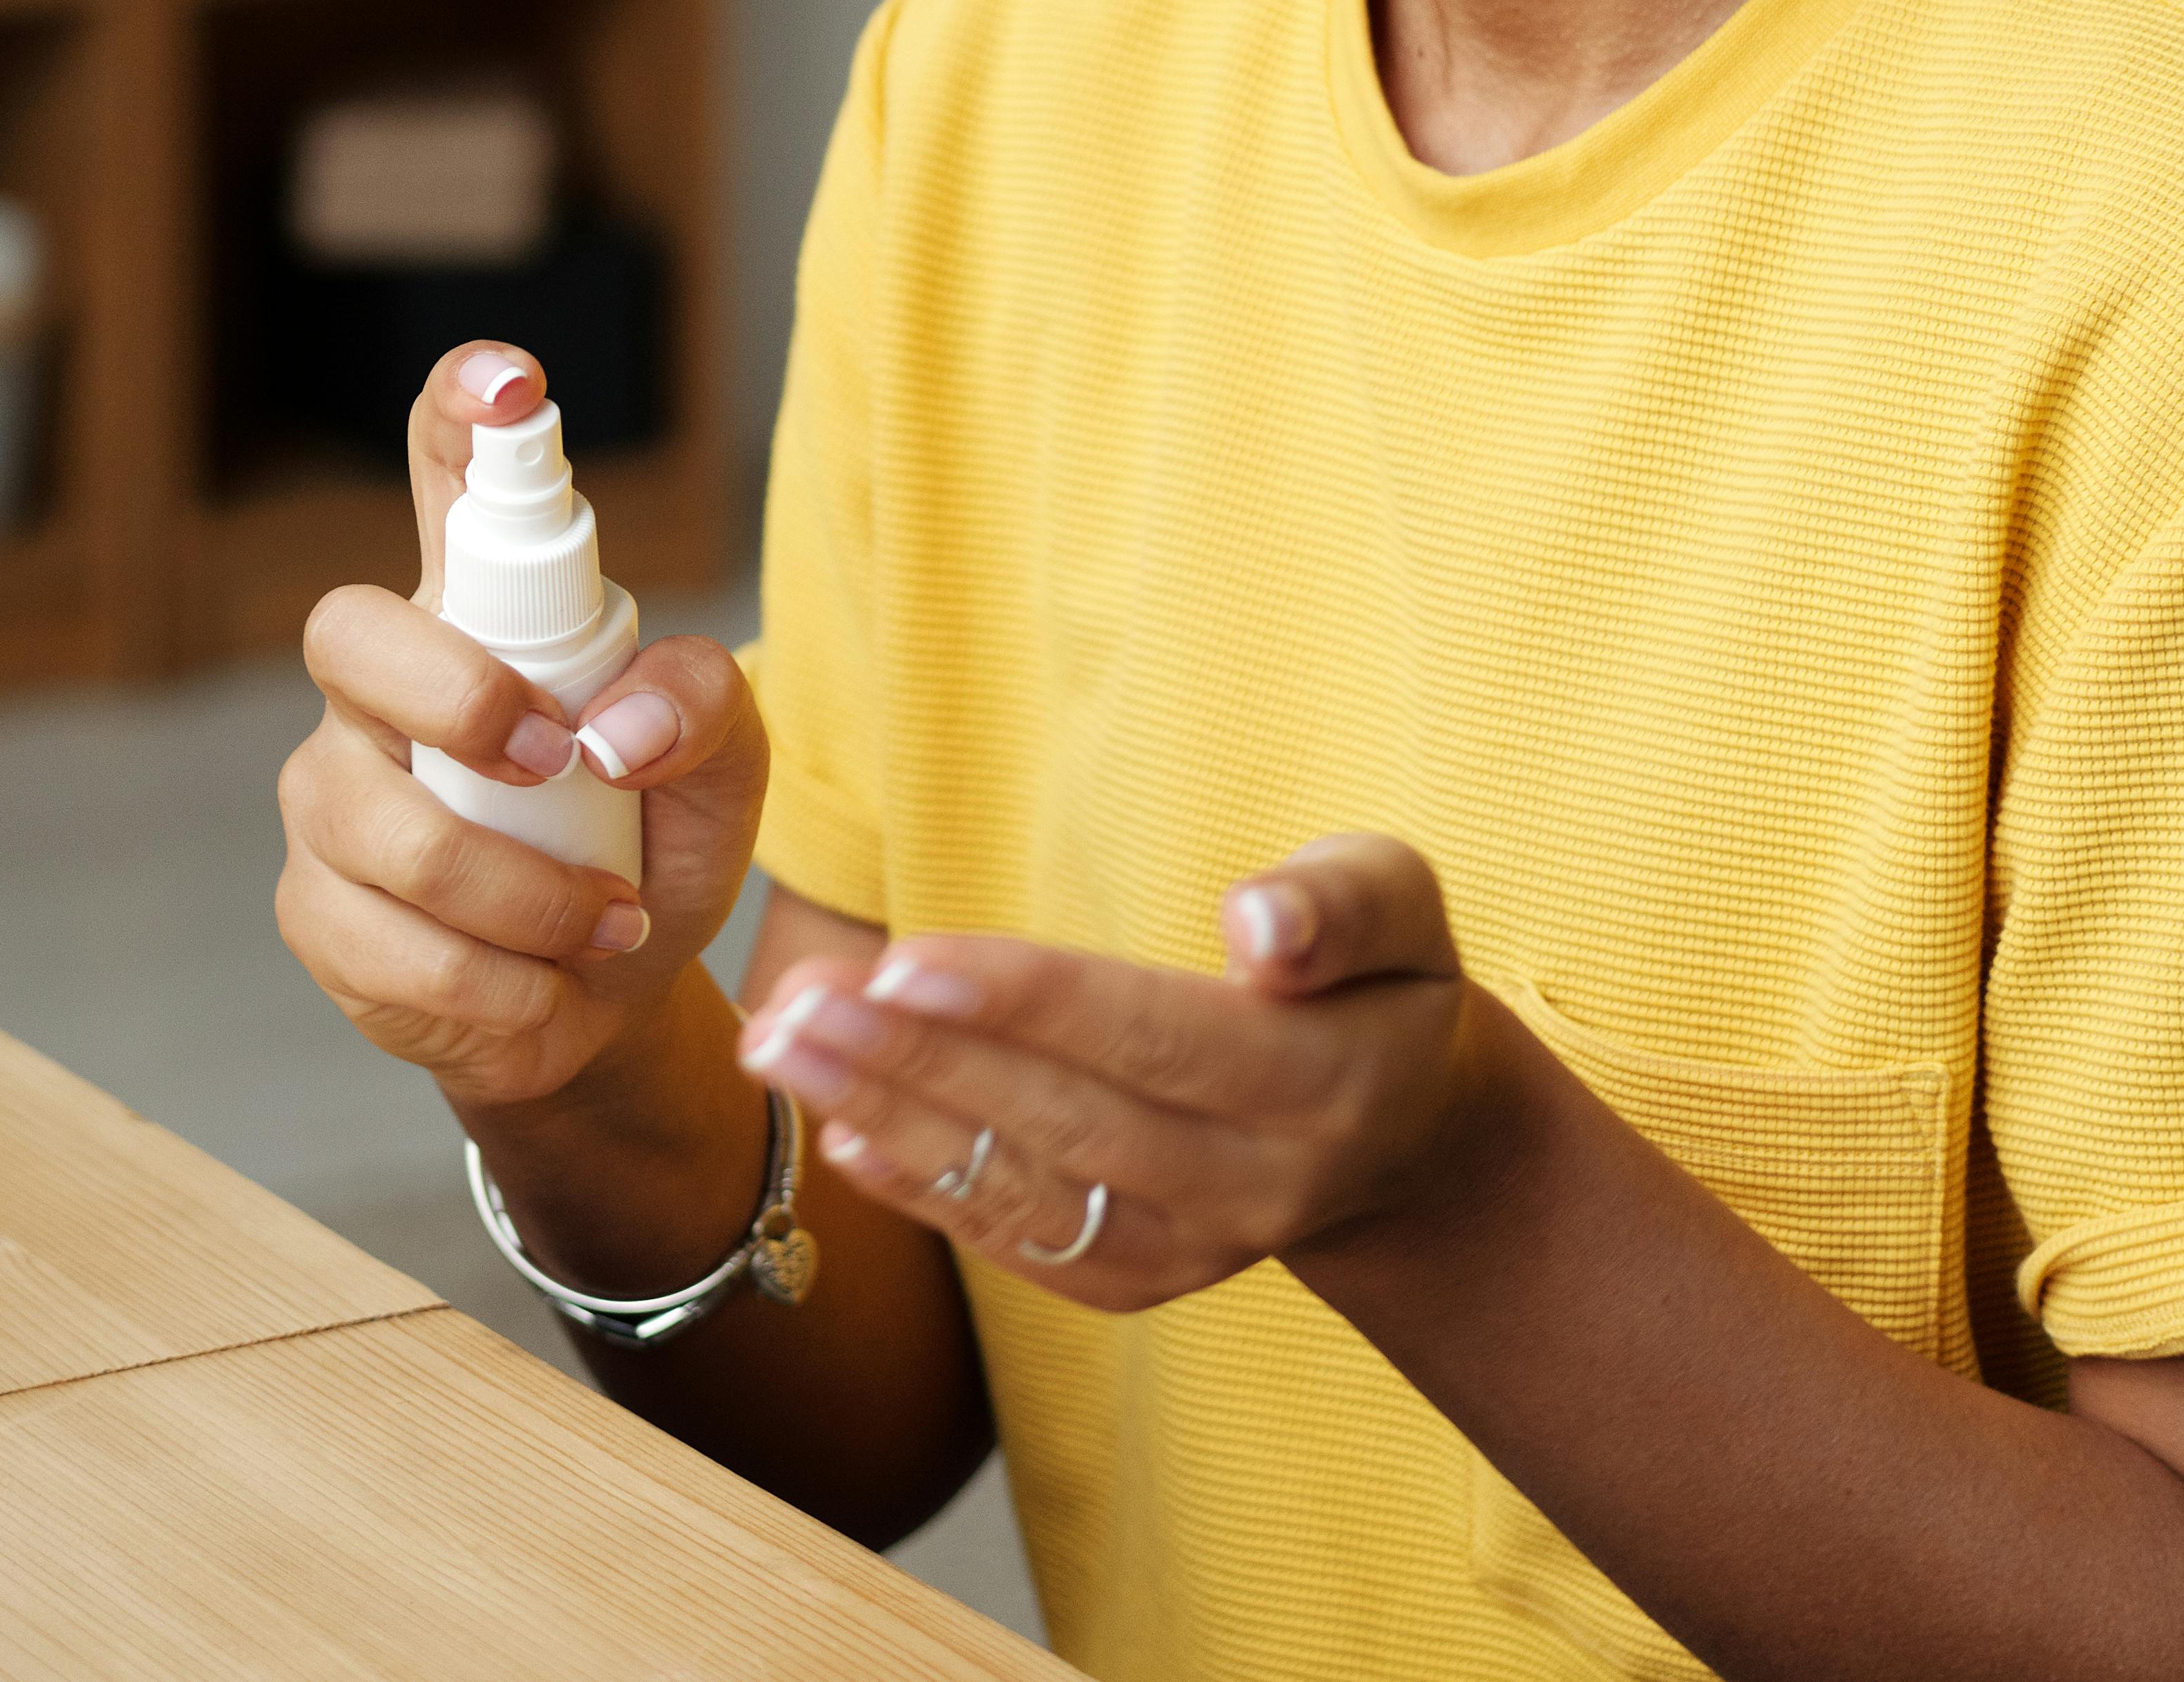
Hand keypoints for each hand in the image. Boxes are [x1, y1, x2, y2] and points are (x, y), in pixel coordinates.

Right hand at [273, 342, 767, 1110]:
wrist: (607, 1006)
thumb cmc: (647, 848)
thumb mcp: (725, 774)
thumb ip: (705, 704)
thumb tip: (614, 731)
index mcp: (484, 612)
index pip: (448, 471)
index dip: (464, 410)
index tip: (512, 383)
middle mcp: (384, 683)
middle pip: (348, 631)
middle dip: (458, 699)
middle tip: (562, 765)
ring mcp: (332, 793)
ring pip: (383, 829)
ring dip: (524, 898)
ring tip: (600, 924)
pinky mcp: (314, 909)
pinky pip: (388, 950)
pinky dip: (500, 990)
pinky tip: (540, 989)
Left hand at [729, 832, 1486, 1311]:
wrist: (1405, 1134)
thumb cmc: (1379, 981)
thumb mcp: (1399, 908)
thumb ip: (1341, 903)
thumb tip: (1258, 926)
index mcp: (1326, 1085)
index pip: (1154, 1041)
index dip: (1028, 1003)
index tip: (902, 961)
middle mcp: (1259, 1188)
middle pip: (1067, 1123)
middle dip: (917, 1060)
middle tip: (794, 1003)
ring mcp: (1199, 1251)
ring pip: (1026, 1191)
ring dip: (891, 1119)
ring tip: (779, 1048)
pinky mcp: (1145, 1281)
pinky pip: (1023, 1243)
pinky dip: (927, 1193)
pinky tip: (840, 1133)